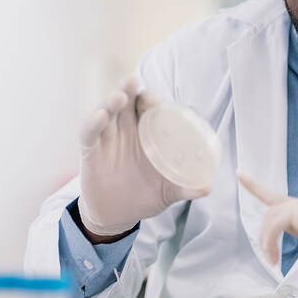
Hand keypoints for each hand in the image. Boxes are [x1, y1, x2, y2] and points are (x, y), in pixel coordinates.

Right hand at [76, 76, 211, 237]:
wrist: (118, 216)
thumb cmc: (144, 194)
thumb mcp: (169, 191)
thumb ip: (188, 187)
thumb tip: (208, 187)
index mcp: (146, 133)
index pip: (146, 107)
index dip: (150, 99)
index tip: (155, 101)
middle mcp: (125, 130)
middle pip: (125, 101)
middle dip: (128, 89)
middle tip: (134, 81)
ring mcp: (106, 139)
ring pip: (106, 111)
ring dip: (111, 101)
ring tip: (120, 97)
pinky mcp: (90, 151)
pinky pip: (89, 133)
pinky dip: (93, 123)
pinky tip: (100, 117)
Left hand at [237, 171, 297, 297]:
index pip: (285, 200)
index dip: (259, 188)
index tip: (241, 174)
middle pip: (276, 205)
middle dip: (265, 229)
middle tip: (270, 258)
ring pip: (275, 213)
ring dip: (268, 239)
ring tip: (276, 262)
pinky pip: (280, 220)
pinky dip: (271, 239)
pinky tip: (276, 258)